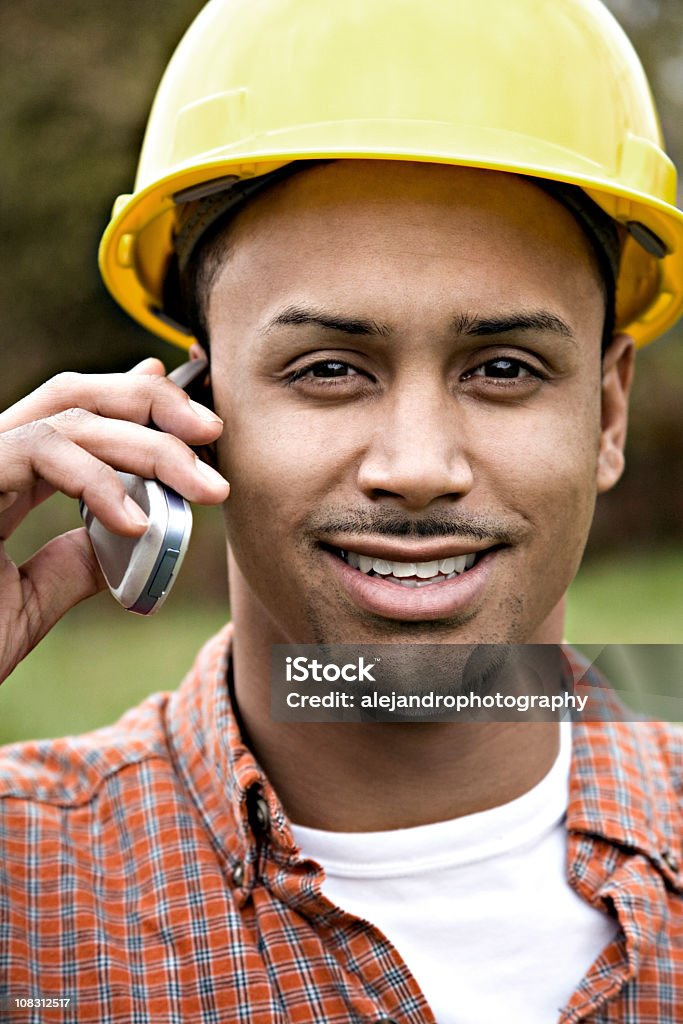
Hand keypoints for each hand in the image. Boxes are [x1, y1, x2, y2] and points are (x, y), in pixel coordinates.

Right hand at [0, 357, 228, 682]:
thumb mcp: (30, 602)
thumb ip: (73, 564)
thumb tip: (129, 535)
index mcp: (4, 478)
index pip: (76, 415)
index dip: (135, 400)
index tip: (196, 419)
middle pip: (76, 393)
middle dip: (153, 404)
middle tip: (214, 432)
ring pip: (70, 416)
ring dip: (148, 445)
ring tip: (204, 486)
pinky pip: (40, 453)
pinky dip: (96, 481)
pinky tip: (135, 520)